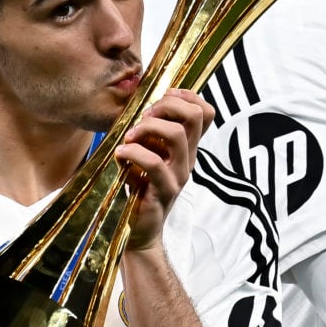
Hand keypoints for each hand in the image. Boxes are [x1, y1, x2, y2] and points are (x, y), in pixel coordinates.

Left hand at [114, 89, 213, 250]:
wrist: (140, 229)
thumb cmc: (140, 189)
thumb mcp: (147, 155)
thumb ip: (148, 135)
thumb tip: (138, 105)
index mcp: (186, 148)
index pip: (205, 112)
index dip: (186, 96)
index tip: (162, 98)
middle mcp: (188, 158)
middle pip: (195, 116)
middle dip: (166, 105)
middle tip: (143, 117)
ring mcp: (179, 174)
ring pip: (177, 135)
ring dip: (148, 127)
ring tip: (129, 137)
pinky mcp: (165, 190)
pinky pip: (154, 163)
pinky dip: (133, 153)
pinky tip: (120, 155)